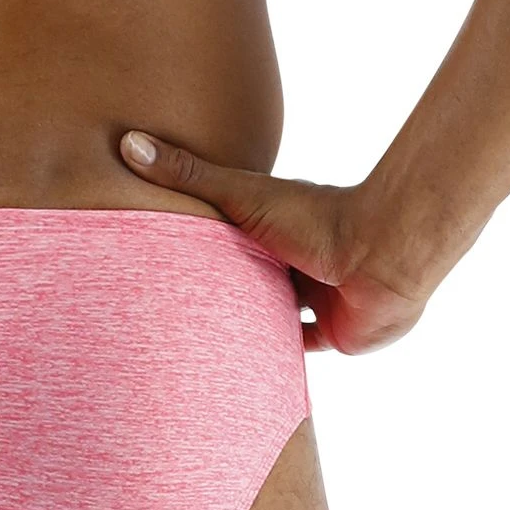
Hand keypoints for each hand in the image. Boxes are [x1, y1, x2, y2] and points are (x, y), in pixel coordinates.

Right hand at [118, 130, 427, 353]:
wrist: (381, 254)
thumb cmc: (314, 218)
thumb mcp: (239, 193)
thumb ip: (187, 174)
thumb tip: (128, 141)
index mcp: (272, 230)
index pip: (231, 240)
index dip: (202, 248)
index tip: (162, 258)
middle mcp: (294, 262)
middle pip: (251, 280)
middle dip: (224, 291)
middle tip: (176, 308)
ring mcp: (317, 297)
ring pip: (276, 315)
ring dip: (251, 324)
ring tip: (205, 342)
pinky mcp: (336, 331)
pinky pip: (303, 347)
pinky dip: (280, 356)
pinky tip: (248, 368)